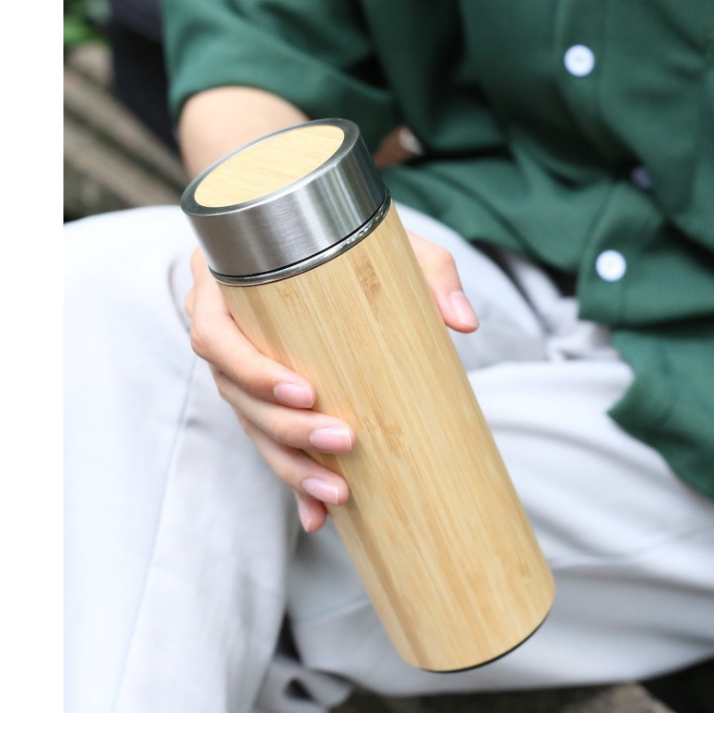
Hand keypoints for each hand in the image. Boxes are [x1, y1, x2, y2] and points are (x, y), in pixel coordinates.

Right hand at [184, 232, 478, 532]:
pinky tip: (319, 517)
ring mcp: (239, 366)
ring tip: (338, 493)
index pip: (214, 333)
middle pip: (233, 392)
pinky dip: (294, 480)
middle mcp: (223, 328)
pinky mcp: (263, 394)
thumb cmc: (345, 232)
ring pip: (249, 426)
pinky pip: (268, 440)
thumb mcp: (391, 240)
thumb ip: (429, 271)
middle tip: (343, 440)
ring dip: (290, 465)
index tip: (305, 391)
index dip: (249, 369)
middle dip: (287, 428)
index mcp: (228, 282)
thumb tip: (463, 324)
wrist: (319, 232)